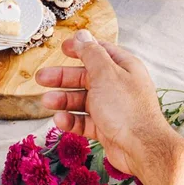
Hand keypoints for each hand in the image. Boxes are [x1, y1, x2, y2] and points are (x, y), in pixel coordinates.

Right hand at [35, 31, 171, 176]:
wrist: (142, 149)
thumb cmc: (126, 109)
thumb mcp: (105, 73)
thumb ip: (91, 53)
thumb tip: (82, 35)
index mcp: (123, 68)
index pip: (100, 52)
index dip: (81, 48)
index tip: (63, 48)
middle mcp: (118, 87)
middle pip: (85, 77)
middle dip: (62, 77)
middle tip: (42, 78)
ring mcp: (112, 108)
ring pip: (81, 100)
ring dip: (62, 100)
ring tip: (46, 102)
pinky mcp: (106, 128)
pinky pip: (84, 121)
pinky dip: (71, 120)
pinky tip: (60, 120)